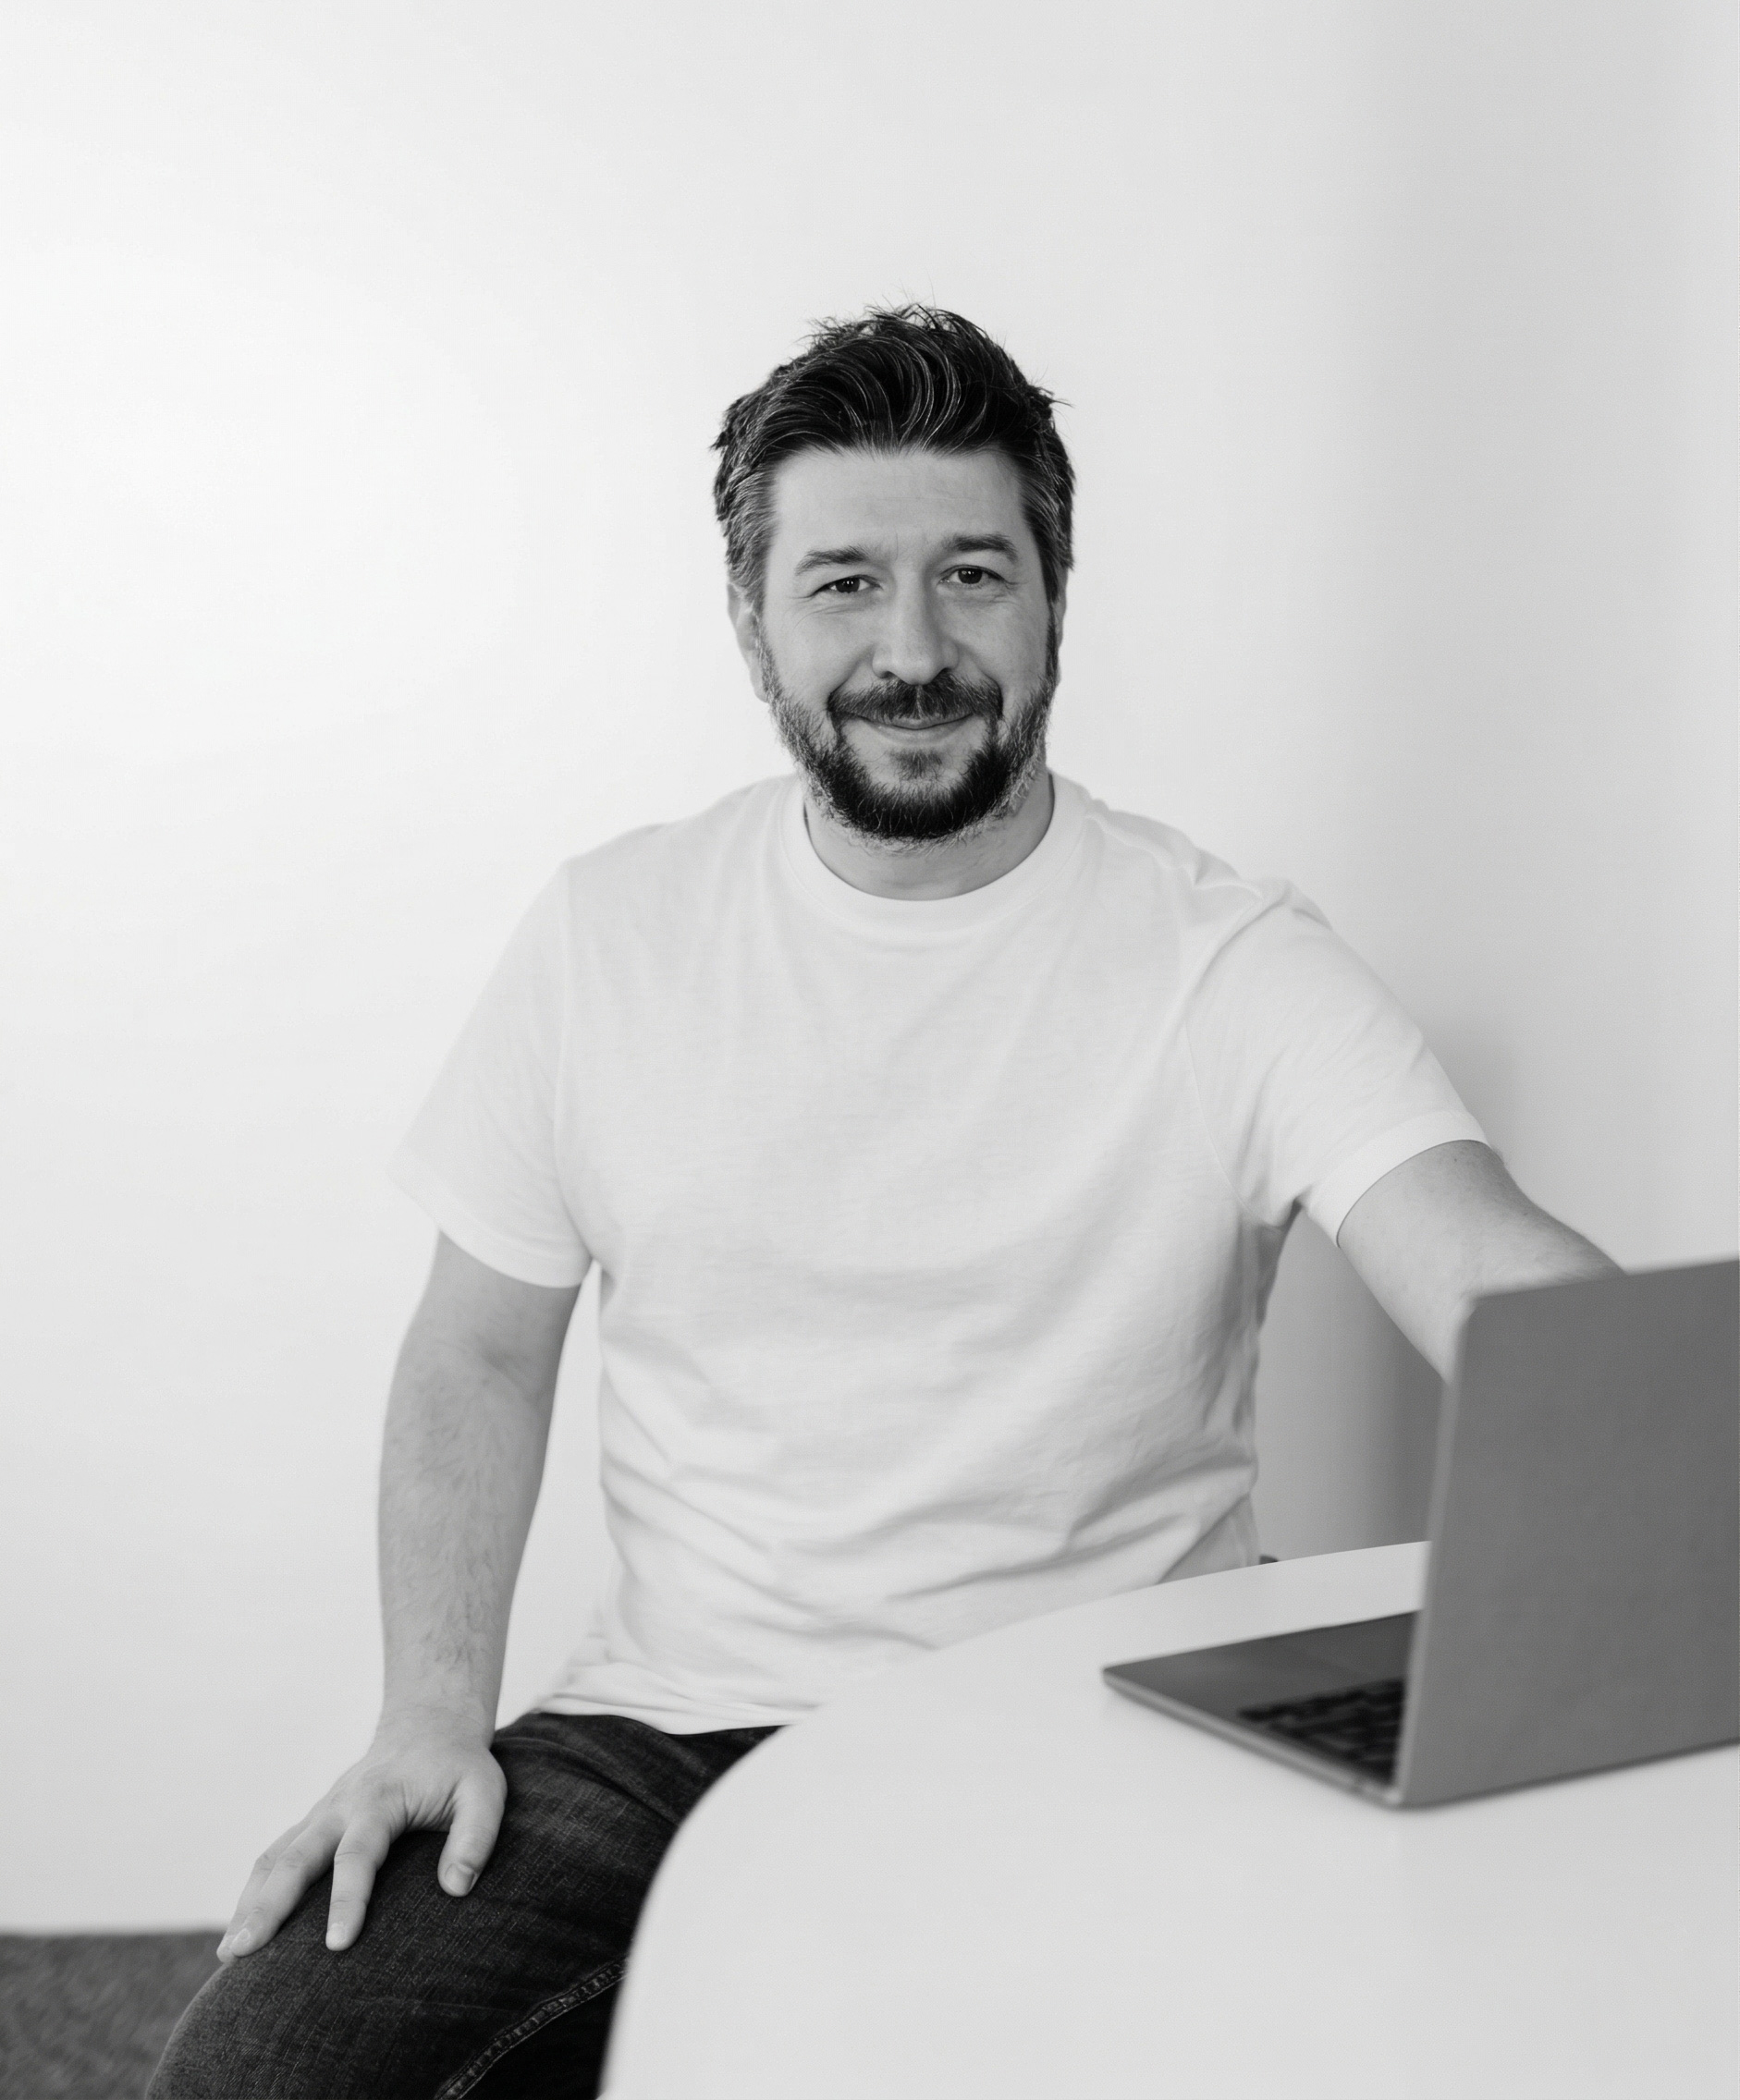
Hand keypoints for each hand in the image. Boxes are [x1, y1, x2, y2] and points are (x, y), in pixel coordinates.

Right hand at [216, 1707, 505, 1961]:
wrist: (428, 1725)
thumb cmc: (459, 1766)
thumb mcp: (484, 1791)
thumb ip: (475, 1837)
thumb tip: (456, 1888)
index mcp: (380, 1798)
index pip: (358, 1853)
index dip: (348, 1899)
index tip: (337, 1945)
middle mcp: (340, 1806)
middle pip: (296, 1858)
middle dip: (268, 1907)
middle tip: (244, 1954)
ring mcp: (321, 1814)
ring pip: (274, 1857)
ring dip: (249, 1903)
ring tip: (230, 1956)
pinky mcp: (313, 1823)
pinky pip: (274, 1856)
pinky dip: (252, 1892)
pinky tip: (240, 1930)